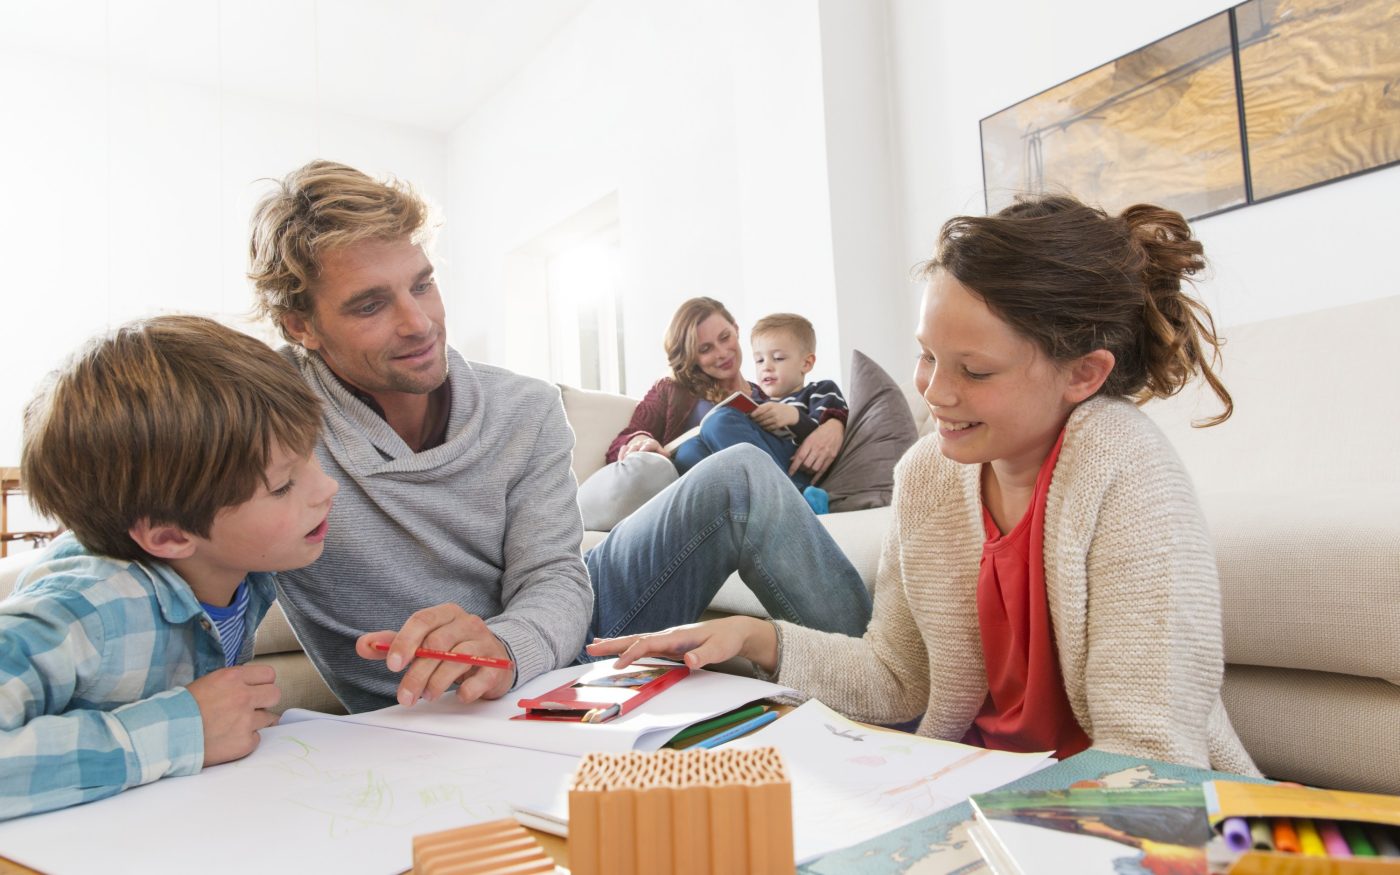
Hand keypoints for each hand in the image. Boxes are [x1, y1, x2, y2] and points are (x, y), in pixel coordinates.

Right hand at [187, 664, 281, 765]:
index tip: (256, 689)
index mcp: (233, 678)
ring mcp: (246, 721)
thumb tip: (250, 687)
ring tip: (235, 726)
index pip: (268, 674)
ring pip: (269, 717)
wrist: (166, 736)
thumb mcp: (206, 684)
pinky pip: (256, 738)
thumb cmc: (181, 709)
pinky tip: (229, 740)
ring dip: (256, 721)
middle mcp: (243, 697)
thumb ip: (232, 684)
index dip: (263, 683)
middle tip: (251, 707)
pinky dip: (246, 740)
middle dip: (265, 700)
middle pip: (275, 694)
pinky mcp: (245, 743)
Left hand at [356, 604, 513, 706]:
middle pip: (438, 644)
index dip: (405, 641)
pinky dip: (467, 690)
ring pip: (458, 660)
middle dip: (417, 673)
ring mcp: (485, 643)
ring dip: (437, 683)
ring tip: (427, 696)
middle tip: (405, 696)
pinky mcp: (496, 665)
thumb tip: (363, 645)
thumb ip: (394, 643)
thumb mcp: (424, 641)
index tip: (392, 665)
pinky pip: (481, 677)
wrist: (495, 656)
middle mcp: (468, 623)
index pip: (423, 620)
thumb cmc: (453, 647)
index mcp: (447, 613)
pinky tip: (459, 696)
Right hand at [584, 616, 778, 673]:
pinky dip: (627, 647)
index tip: (618, 665)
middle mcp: (668, 636)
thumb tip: (689, 660)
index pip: (649, 644)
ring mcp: (667, 640)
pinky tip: (618, 650)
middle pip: (635, 639)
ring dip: (615, 644)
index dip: (632, 654)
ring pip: (636, 641)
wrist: (733, 630)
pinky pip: (643, 646)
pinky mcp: (668, 645)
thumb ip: (704, 655)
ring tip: (594, 646)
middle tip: (591, 648)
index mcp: (676, 636)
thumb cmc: (726, 640)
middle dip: (613, 644)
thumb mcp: (719, 649)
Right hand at [618, 433, 663, 460]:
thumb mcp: (659, 451)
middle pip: (637, 446)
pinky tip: (620, 460)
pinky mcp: (628, 449)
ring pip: (629, 448)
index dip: (645, 447)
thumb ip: (662, 453)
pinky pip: (623, 450)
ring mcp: (634, 446)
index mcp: (651, 443)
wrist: (647, 446)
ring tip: (624, 460)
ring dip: (626, 454)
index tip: (642, 451)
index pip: (648, 444)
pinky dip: (621, 454)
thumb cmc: (655, 452)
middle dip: (633, 451)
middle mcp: (642, 443)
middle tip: (630, 456)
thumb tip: (667, 454)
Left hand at [750, 401, 798, 431]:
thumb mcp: (772, 404)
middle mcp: (773, 411)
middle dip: (755, 420)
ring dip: (759, 424)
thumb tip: (751, 411)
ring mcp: (776, 419)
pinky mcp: (778, 425)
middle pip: (760, 417)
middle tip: (752, 420)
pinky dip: (764, 427)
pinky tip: (763, 426)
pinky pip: (768, 427)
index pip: (760, 409)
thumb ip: (763, 407)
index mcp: (771, 405)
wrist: (791, 413)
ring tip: (757, 423)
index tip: (750, 415)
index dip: (754, 413)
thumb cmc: (778, 408)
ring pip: (763, 423)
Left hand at [790, 418, 843, 479]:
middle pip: (807, 464)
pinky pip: (823, 470)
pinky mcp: (831, 458)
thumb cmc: (820, 433)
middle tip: (800, 469)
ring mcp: (825, 454)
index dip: (794, 467)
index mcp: (810, 442)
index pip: (800, 457)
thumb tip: (792, 459)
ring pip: (814, 469)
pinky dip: (817, 477)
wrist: (836, 428)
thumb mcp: (808, 438)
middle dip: (802, 469)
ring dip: (809, 472)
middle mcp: (817, 449)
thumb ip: (800, 449)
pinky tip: (812, 482)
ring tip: (807, 471)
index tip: (790, 473)